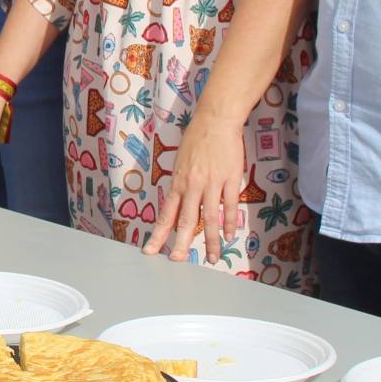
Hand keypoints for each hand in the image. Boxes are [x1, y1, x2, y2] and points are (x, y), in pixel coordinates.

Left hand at [143, 116, 246, 262]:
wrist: (216, 120)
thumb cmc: (196, 139)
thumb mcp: (180, 162)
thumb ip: (181, 184)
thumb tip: (179, 204)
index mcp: (178, 182)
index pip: (166, 214)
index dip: (158, 234)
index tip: (150, 250)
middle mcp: (192, 186)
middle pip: (185, 220)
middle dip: (180, 243)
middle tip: (177, 261)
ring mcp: (212, 183)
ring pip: (209, 218)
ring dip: (210, 240)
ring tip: (211, 257)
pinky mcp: (230, 179)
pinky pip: (229, 206)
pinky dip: (229, 223)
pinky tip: (228, 236)